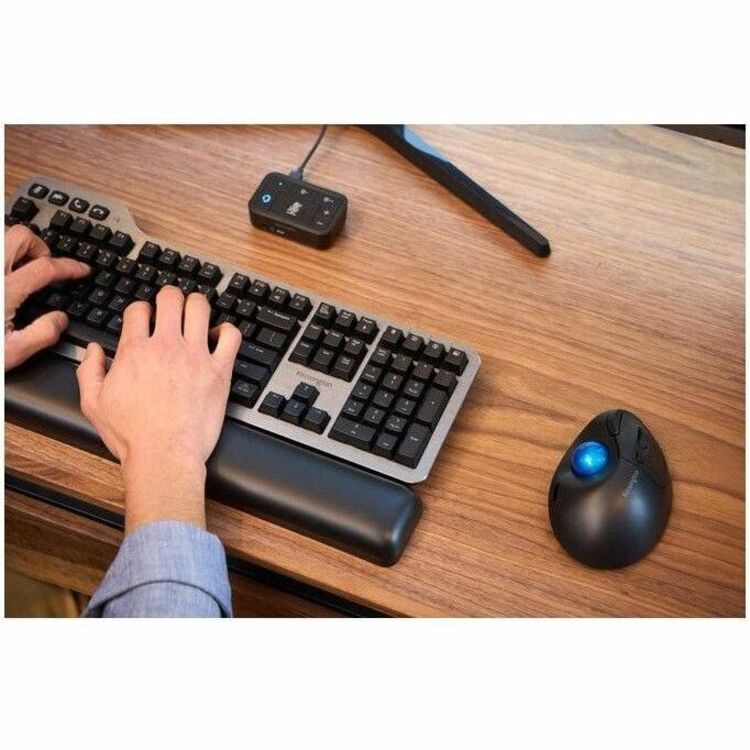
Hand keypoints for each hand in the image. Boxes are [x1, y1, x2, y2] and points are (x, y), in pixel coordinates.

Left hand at [4, 225, 89, 370]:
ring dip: (15, 248)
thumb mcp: (11, 354)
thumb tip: (60, 319)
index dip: (70, 267)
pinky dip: (1, 259)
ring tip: (22, 267)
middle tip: (46, 265)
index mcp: (6, 291)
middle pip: (20, 236)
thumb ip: (43, 333)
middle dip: (39, 245)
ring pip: (0, 237)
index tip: (81, 270)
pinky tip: (3, 276)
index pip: (46, 267)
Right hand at [76, 286, 241, 531]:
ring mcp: (196, 356)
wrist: (164, 455)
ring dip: (197, 305)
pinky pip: (231, 336)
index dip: (141, 309)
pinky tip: (220, 336)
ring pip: (200, 307)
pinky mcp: (219, 370)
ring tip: (195, 314)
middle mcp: (166, 346)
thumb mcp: (93, 403)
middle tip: (171, 306)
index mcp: (135, 351)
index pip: (138, 309)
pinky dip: (228, 330)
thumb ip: (89, 370)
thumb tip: (92, 350)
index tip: (144, 318)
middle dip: (169, 297)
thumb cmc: (132, 435)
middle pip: (171, 298)